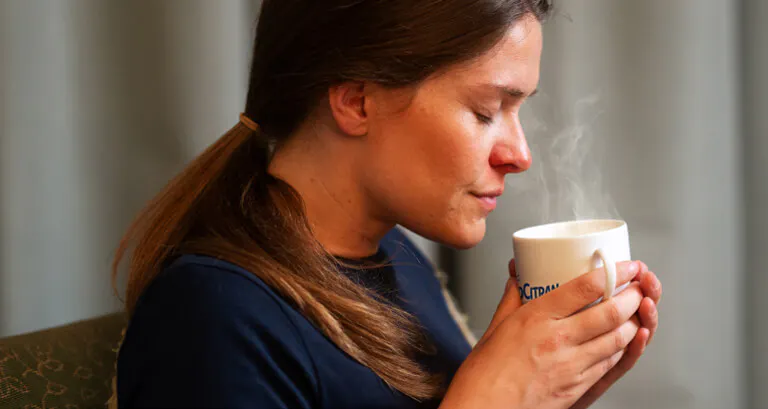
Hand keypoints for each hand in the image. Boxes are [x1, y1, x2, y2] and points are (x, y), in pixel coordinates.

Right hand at [440, 260, 645, 408]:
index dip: (615, 273)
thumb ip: (511, 298)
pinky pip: (609, 363)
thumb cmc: (485, 373)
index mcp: (537, 318)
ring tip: (636, 311)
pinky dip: (622, 348)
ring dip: (634, 323)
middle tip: (639, 287)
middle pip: (611, 313)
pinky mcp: (578, 387)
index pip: (586, 288)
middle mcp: (558, 339)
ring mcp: (571, 366)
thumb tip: (517, 275)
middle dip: (633, 297)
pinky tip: (622, 340)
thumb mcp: (496, 326)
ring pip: (617, 340)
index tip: (627, 264)